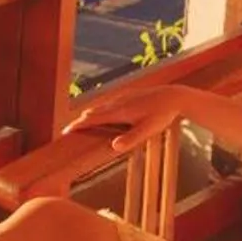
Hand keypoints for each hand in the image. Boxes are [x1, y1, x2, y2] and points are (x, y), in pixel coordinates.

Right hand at [62, 83, 186, 143]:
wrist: (175, 96)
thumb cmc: (162, 115)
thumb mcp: (148, 130)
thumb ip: (131, 139)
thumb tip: (114, 146)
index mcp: (119, 112)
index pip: (93, 119)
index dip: (78, 125)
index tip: (66, 131)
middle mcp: (118, 102)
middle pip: (94, 111)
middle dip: (81, 120)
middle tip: (70, 128)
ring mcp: (124, 97)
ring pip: (103, 105)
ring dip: (92, 113)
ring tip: (84, 118)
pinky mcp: (130, 94)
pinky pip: (111, 101)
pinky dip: (103, 107)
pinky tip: (107, 108)